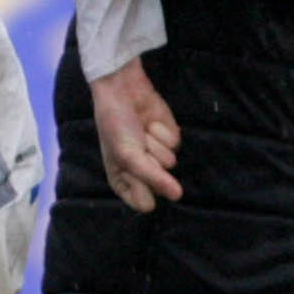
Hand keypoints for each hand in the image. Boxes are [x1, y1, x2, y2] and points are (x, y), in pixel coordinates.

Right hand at [89, 60, 182, 213]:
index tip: (131, 169)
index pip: (144, 202)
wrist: (123, 90)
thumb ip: (152, 178)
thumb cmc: (116, 125)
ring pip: (169, 163)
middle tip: (135, 144)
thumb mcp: (126, 155)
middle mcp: (142, 173)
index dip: (142, 186)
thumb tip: (178, 195)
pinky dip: (163, 132)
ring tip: (142, 131)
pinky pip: (176, 145)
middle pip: (160, 184)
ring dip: (155, 144)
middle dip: (149, 162)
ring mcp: (157, 156)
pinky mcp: (169, 140)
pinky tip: (152, 123)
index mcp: (123, 182)